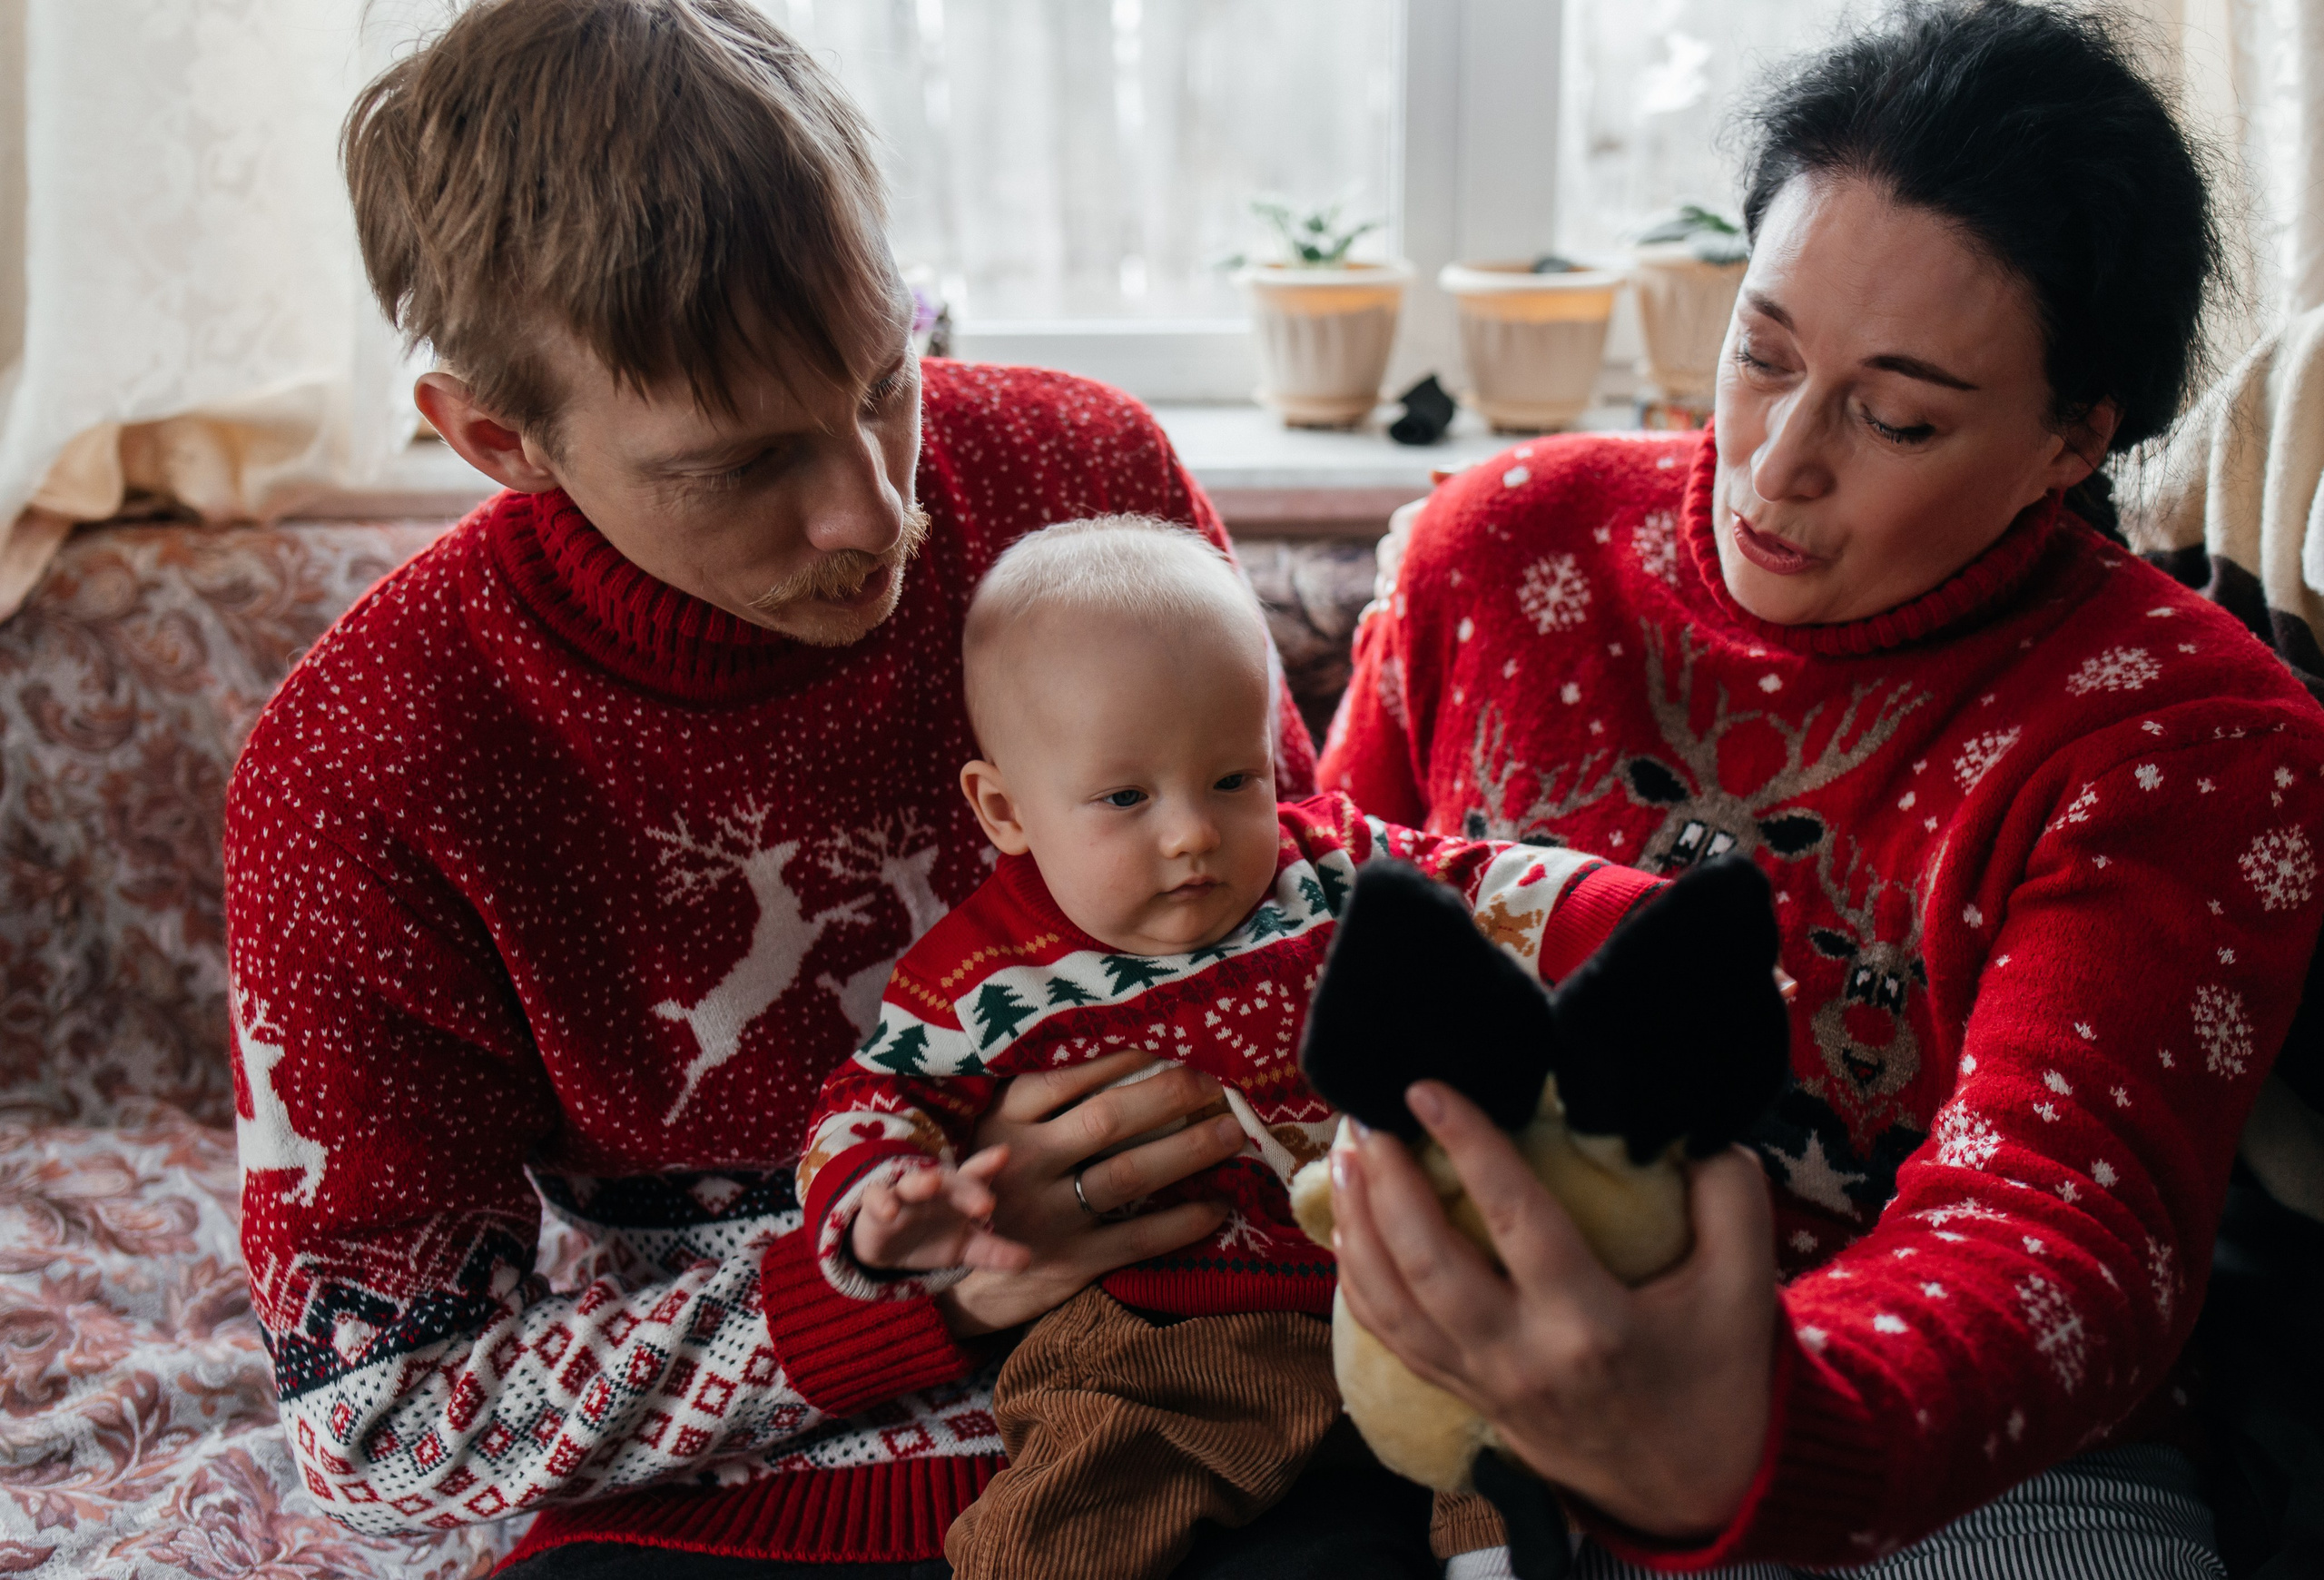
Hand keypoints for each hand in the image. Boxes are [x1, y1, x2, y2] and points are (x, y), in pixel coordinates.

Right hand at [849, 1147, 1031, 1273]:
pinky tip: (888, 1211)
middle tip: (986, 1203)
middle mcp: (933, 1190)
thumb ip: (995, 1253)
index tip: (1003, 1154)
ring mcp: (904, 1196)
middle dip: (966, 1189)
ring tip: (931, 1184)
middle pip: (951, 1181)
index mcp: (958, 1195)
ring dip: (920, 1182)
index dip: (988, 1164)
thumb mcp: (966, 1248)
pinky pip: (876, 1198)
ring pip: (912, 1182)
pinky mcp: (876, 1207)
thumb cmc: (933, 1238)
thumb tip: (1028, 1261)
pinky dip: (881, 1201)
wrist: (889, 1251)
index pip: (975, 1177)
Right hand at [934, 1050, 1247, 1337]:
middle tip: (1217, 1086)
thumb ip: (1045, 1101)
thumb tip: (1132, 1061)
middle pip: (1109, 1120)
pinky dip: (1184, 1221)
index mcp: (1005, 1121)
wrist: (953, 1275)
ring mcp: (1049, 1215)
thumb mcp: (997, 1131)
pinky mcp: (1071, 1260)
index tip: (1172, 1051)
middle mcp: (1025, 1163)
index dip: (1128, 1062)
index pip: (1072, 1078)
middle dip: (1171, 1098)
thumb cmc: (994, 1183)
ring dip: (1189, 1151)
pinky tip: (1219, 1205)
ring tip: (1231, 1134)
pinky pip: (1139, 1237)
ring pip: (1129, 1175)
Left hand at [1331, 1079, 1778, 1543]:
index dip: (1469, 1147)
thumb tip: (1683, 1118)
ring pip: (1393, 1304)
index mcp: (1593, 1324)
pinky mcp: (1467, 1396)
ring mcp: (1486, 1383)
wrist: (1697, 1493)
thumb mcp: (1744, 1287)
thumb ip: (1728, 1196)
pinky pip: (1392, 1339)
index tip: (1428, 1088)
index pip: (1517, 1220)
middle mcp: (1524, 1357)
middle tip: (1366, 1116)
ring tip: (1344, 1157)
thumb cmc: (1719, 1377)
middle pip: (1428, 1264)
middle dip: (1387, 1185)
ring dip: (1358, 1228)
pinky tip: (1347, 1231)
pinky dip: (1359, 1283)